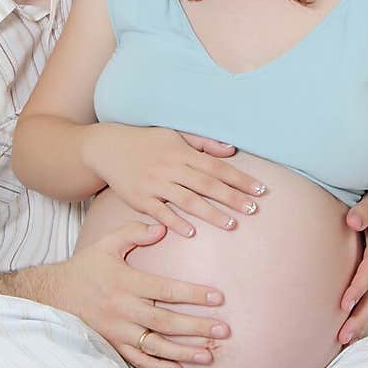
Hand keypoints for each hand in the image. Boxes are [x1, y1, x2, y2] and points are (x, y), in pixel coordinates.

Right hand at [50, 220, 231, 367]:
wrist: (53, 295)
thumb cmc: (85, 267)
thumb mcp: (106, 244)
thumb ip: (135, 233)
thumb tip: (163, 228)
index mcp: (126, 283)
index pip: (166, 290)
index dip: (193, 295)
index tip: (218, 297)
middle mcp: (123, 309)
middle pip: (166, 322)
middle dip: (197, 327)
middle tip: (223, 331)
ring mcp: (118, 331)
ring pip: (156, 345)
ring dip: (184, 351)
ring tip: (209, 355)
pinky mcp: (112, 344)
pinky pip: (138, 360)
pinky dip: (158, 367)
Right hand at [87, 125, 266, 237]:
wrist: (107, 148)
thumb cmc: (146, 141)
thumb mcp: (175, 134)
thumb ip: (204, 143)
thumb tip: (232, 150)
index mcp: (182, 152)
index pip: (217, 167)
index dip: (240, 179)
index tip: (260, 190)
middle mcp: (170, 167)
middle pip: (207, 185)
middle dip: (232, 197)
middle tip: (253, 209)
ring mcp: (154, 184)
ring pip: (187, 201)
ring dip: (211, 214)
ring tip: (232, 224)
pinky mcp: (140, 199)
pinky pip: (160, 213)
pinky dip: (175, 223)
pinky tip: (191, 232)